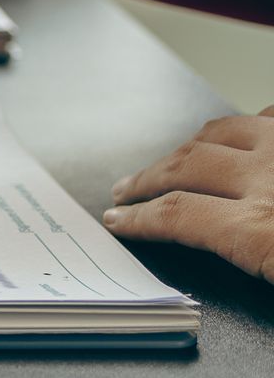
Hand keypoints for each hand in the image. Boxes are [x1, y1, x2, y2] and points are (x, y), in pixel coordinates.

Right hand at [104, 111, 273, 280]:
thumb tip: (212, 250)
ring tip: (173, 159)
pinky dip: (245, 126)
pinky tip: (239, 138)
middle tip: (127, 189)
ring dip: (187, 146)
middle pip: (186, 167)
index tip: (119, 220)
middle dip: (147, 178)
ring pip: (220, 131)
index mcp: (263, 230)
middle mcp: (269, 179)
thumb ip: (247, 260)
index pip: (177, 215)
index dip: (138, 218)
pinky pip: (266, 117)